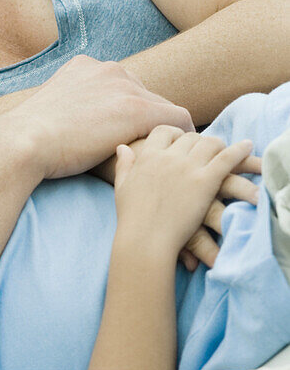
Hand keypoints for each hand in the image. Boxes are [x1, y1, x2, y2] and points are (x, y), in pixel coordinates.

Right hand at [0, 56, 193, 179]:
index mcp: (85, 67)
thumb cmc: (28, 139)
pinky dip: (181, 138)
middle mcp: (108, 69)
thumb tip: (74, 125)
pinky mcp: (138, 109)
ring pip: (162, 109)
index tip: (122, 136)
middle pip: (144, 96)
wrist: (21, 142)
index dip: (124, 115)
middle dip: (144, 121)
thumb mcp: (51, 111)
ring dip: (161, 132)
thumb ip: (71, 109)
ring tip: (161, 158)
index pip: (121, 88)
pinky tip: (174, 159)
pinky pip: (179, 120)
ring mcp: (124, 87)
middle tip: (142, 151)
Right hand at [113, 126, 255, 262]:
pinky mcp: (206, 181)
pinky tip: (249, 147)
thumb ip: (124, 164)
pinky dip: (240, 150)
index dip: (175, 134)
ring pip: (210, 143)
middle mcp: (168, 157)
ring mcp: (188, 168)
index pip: (164, 131)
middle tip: (207, 150)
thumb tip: (122, 147)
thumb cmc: (132, 217)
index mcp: (147, 156)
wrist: (146, 238)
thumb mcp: (121, 186)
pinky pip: (228, 158)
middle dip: (199, 141)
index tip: (181, 142)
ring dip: (219, 144)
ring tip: (228, 150)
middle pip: (190, 137)